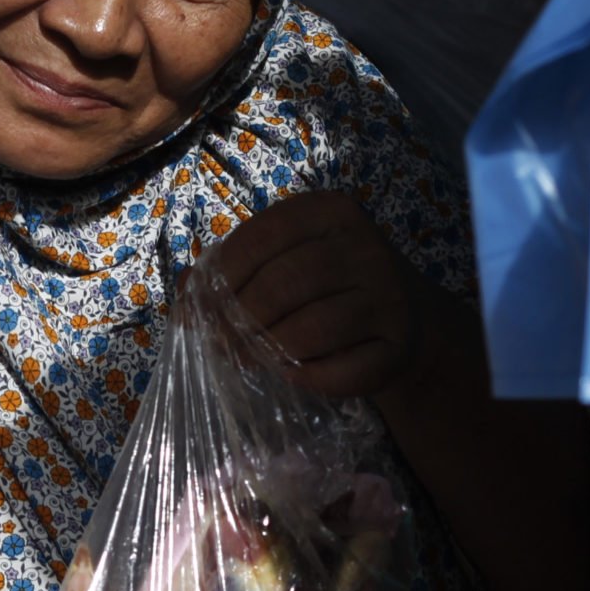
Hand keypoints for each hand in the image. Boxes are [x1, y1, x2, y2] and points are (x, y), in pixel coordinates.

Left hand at [203, 191, 422, 400]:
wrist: (406, 318)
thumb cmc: (325, 286)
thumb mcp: (283, 260)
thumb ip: (232, 269)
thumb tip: (183, 293)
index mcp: (329, 211)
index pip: (261, 237)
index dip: (223, 277)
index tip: (205, 306)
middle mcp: (365, 245)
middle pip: (281, 285)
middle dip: (238, 321)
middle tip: (220, 343)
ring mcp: (389, 295)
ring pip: (309, 330)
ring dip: (268, 352)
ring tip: (250, 359)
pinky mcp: (398, 345)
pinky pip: (340, 371)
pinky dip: (306, 379)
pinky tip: (294, 374)